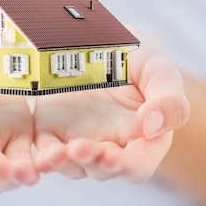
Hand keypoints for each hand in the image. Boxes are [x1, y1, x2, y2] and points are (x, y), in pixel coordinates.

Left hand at [33, 29, 189, 181]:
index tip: (110, 158)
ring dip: (63, 164)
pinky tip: (38, 156)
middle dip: (90, 161)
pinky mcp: (52, 132)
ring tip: (52, 155)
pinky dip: (42, 157)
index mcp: (143, 136)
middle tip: (78, 148)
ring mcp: (80, 140)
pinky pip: (46, 152)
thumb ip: (167, 97)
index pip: (139, 164)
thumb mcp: (157, 65)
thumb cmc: (135, 53)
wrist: (94, 35)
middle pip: (102, 169)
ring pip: (72, 166)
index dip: (126, 166)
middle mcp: (112, 144)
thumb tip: (152, 128)